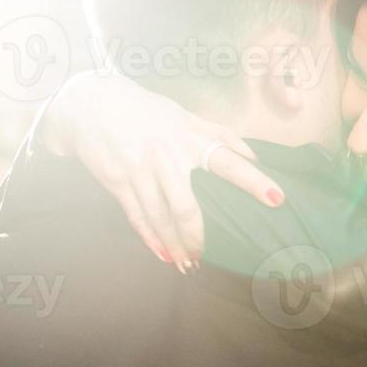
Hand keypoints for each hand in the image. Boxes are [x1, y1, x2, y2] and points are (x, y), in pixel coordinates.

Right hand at [37, 72, 284, 270]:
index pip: (228, 162)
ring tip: (188, 264)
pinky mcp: (118, 182)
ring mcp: (139, 171)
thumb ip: (218, 133)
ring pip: (161, 218)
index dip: (253, 181)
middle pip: (186, 207)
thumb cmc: (145, 110)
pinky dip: (151, 238)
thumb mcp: (183, 114)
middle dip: (198, 235)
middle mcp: (166, 157)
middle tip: (208, 255)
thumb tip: (252, 154)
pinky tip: (163, 254)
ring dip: (175, 244)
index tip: (276, 198)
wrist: (89, 102)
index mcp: (188, 139)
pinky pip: (137, 216)